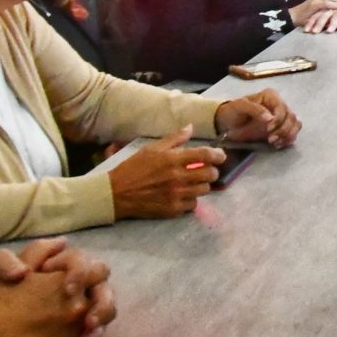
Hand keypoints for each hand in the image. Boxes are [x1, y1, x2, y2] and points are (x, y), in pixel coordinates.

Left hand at [17, 239, 115, 336]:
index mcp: (61, 267)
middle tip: (88, 322)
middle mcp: (75, 288)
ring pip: (101, 318)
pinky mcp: (69, 334)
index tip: (69, 289)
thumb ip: (9, 260)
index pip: (87, 264)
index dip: (83, 274)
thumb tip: (29, 267)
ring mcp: (75, 312)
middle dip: (102, 306)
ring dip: (96, 332)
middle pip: (103, 291)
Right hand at [107, 125, 222, 219]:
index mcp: (173, 159)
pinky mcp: (173, 209)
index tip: (220, 156)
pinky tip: (184, 195)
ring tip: (195, 182)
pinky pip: (193, 205)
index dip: (218, 155)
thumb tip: (190, 127)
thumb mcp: (151, 148)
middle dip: (212, 171)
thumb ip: (174, 139)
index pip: (206, 155)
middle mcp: (178, 177)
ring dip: (203, 185)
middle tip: (207, 170)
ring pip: (204, 190)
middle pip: (210, 174)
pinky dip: (192, 199)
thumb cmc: (133, 168)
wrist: (115, 193)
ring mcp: (176, 195)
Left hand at [216, 89, 300, 147]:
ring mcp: (282, 117)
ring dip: (288, 135)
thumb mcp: (240, 106)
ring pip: (296, 124)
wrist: (229, 124)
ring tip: (275, 143)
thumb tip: (270, 118)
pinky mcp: (282, 128)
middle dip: (283, 130)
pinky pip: (293, 133)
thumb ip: (255, 109)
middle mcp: (279, 105)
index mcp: (271, 96)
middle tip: (271, 140)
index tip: (268, 129)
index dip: (278, 119)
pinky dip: (288, 139)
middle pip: (291, 117)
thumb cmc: (234, 112)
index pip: (282, 107)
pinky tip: (278, 144)